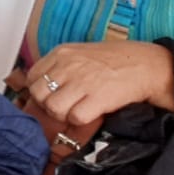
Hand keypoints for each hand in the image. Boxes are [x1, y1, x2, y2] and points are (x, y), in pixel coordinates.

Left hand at [27, 40, 173, 125]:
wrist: (142, 65)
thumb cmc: (110, 61)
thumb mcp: (77, 54)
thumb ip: (58, 65)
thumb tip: (39, 83)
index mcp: (61, 54)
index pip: (32, 77)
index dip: (38, 90)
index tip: (48, 96)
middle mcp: (67, 66)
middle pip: (38, 93)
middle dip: (46, 105)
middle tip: (60, 107)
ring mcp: (82, 82)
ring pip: (53, 107)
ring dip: (62, 115)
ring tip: (74, 112)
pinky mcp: (98, 98)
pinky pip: (75, 117)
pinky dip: (79, 121)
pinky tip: (88, 114)